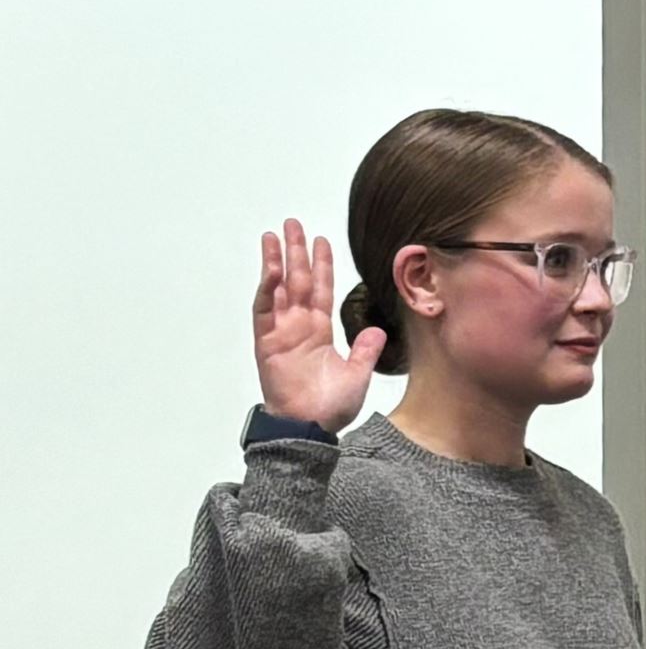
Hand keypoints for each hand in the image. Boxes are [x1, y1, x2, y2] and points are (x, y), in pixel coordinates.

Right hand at [254, 218, 382, 431]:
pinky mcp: (266, 341)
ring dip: (276, 261)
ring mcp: (281, 331)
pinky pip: (265, 309)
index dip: (322, 265)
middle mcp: (299, 326)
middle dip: (296, 252)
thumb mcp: (357, 374)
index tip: (321, 241)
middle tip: (294, 223)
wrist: (310, 426)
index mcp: (320, 330)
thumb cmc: (330, 406)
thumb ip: (366, 350)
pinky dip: (267, 288)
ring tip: (274, 235)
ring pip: (278, 288)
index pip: (322, 289)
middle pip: (298, 280)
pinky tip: (271, 267)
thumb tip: (378, 330)